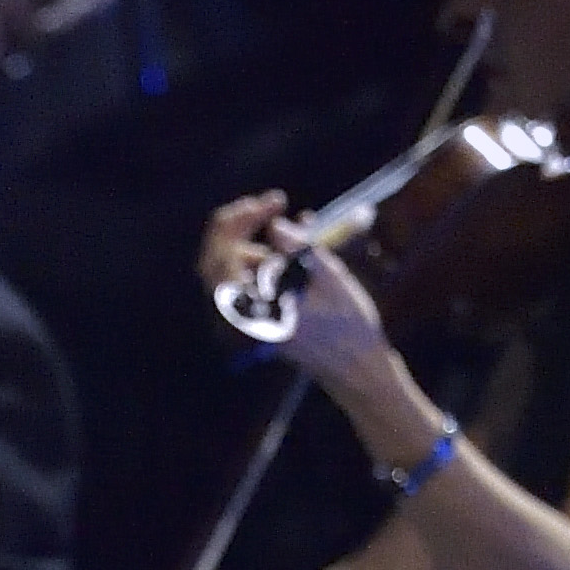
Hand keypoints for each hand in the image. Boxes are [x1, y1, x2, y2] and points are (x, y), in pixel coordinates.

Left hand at [203, 189, 396, 393]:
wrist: (354, 365)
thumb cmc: (348, 323)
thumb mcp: (331, 278)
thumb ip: (300, 250)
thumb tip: (274, 225)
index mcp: (254, 308)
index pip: (223, 257)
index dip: (241, 221)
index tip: (274, 203)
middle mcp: (240, 315)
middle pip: (216, 259)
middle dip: (239, 225)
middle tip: (271, 203)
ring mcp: (245, 317)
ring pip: (229, 268)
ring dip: (253, 240)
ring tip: (290, 224)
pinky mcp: (255, 316)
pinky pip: (246, 280)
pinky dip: (262, 257)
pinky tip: (290, 243)